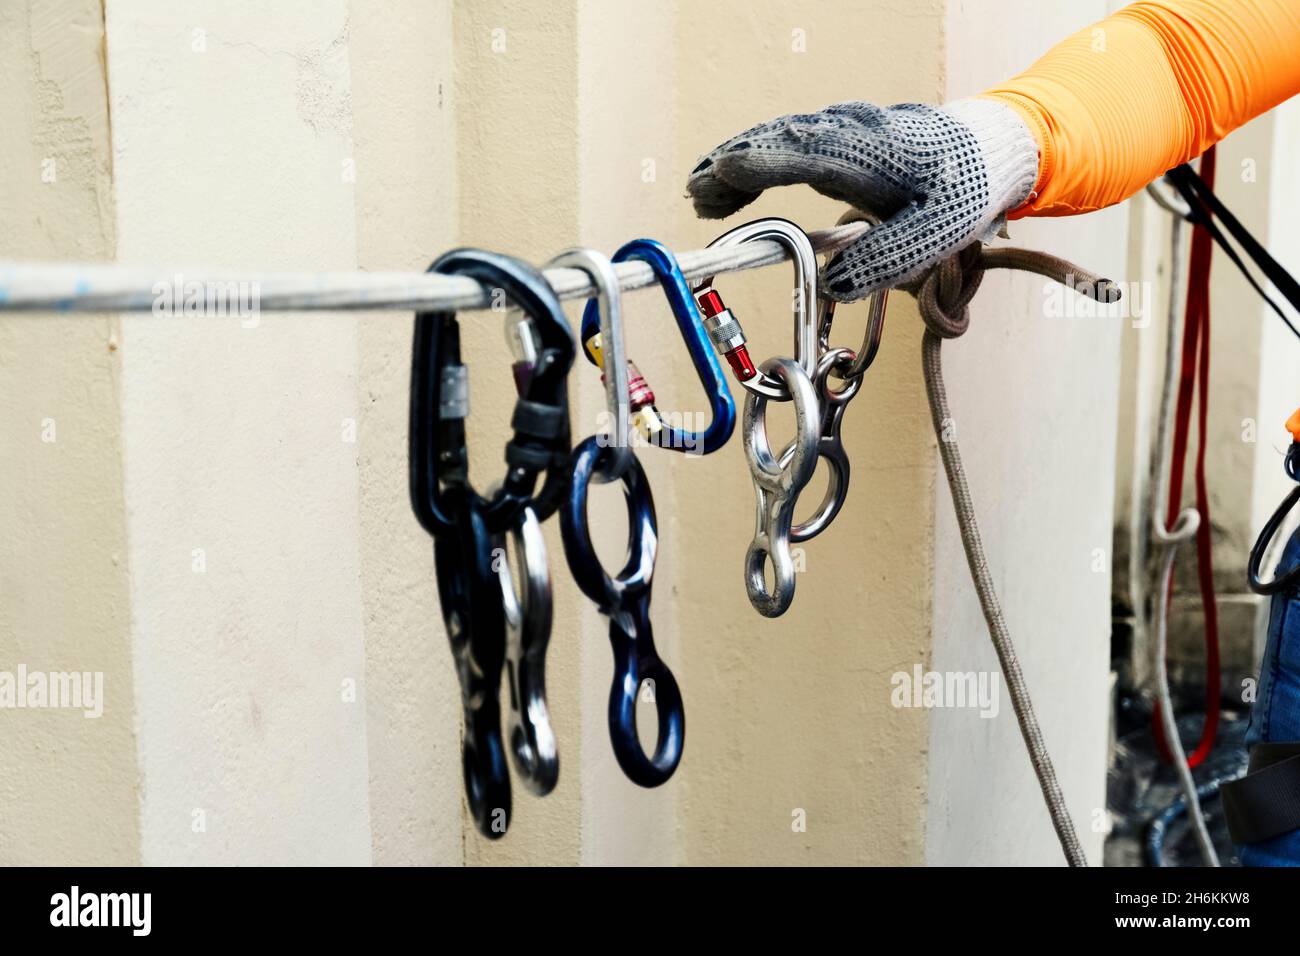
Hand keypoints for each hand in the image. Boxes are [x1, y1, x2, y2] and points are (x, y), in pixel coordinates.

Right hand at [686, 100, 1038, 300]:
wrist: (991, 149)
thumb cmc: (964, 190)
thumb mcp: (938, 233)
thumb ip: (887, 258)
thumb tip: (833, 284)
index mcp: (875, 153)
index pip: (807, 152)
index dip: (761, 164)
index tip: (720, 176)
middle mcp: (852, 132)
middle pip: (781, 139)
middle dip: (734, 164)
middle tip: (696, 194)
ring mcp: (842, 129)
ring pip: (779, 136)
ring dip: (736, 160)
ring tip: (700, 193)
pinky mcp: (837, 137)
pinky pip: (787, 141)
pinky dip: (754, 158)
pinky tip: (729, 182)